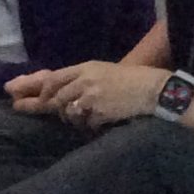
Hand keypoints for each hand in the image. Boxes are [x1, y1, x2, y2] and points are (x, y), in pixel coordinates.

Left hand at [10, 60, 164, 129]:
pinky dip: (90, 125)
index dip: (45, 91)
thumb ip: (81, 77)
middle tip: (61, 114)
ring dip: (74, 118)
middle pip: (58, 98)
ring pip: (69, 112)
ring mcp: (92, 97)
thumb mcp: (101, 70)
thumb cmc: (127, 79)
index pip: (54, 79)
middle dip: (56, 108)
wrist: (151, 88)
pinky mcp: (100, 112)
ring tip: (84, 118)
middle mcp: (85, 81)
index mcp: (85, 68)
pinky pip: (86, 123)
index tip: (43, 99)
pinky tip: (99, 122)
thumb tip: (61, 89)